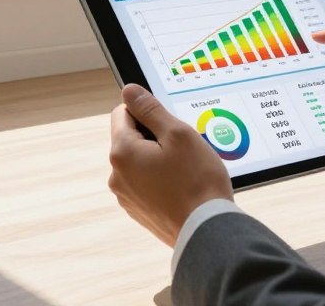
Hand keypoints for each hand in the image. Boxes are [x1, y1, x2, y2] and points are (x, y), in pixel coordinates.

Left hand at [108, 84, 232, 245]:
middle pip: (130, 137)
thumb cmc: (196, 181)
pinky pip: (145, 181)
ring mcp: (127, 196)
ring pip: (139, 160)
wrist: (207, 232)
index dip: (147, 111)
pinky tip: (181, 185)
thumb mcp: (177, 133)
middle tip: (181, 147)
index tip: (168, 124)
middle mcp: (117, 175)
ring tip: (184, 169)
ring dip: (157, 157)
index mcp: (122, 152)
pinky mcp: (139, 210)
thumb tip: (129, 91)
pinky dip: (160, 178)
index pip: (123, 112)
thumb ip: (150, 109)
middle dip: (153, 135)